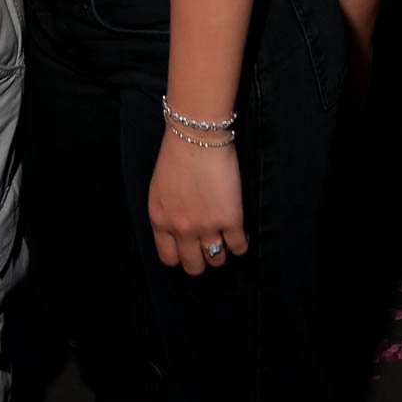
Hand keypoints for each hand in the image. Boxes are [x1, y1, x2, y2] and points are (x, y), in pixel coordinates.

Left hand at [148, 131, 248, 276]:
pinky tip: (240, 229)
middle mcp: (180, 228)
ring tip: (225, 235)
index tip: (190, 249)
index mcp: (160, 220)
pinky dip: (241, 242)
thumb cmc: (177, 155)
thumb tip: (178, 233)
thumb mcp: (159, 190)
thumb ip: (166, 214)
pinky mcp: (230, 220)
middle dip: (202, 259)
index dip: (181, 256)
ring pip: (217, 260)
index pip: (169, 258)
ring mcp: (206, 226)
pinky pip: (239, 247)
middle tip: (209, 245)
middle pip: (193, 266)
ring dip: (222, 251)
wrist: (197, 134)